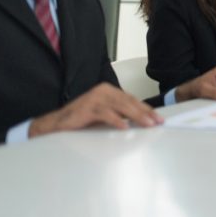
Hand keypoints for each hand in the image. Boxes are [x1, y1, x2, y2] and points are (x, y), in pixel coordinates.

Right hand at [29, 83, 163, 136]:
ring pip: (121, 106)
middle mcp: (104, 91)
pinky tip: (124, 126)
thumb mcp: (105, 114)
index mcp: (109, 91)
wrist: (57, 122)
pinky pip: (105, 113)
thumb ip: (120, 113)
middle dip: (145, 113)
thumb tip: (141, 120)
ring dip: (136, 116)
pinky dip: (116, 120)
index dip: (146, 109)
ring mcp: (95, 98)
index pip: (132, 100)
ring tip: (147, 124)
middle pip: (129, 102)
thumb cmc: (82, 119)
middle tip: (157, 121)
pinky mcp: (87, 107)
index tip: (158, 118)